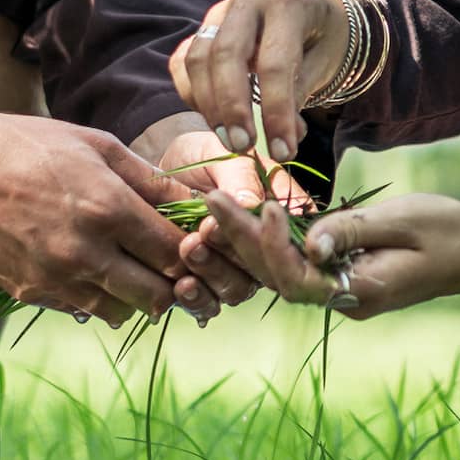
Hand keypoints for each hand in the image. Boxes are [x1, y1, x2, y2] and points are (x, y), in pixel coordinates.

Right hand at [0, 108, 198, 325]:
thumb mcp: (96, 144)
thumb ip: (148, 179)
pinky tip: (88, 269)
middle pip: (157, 295)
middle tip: (166, 265)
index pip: (175, 254)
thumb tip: (193, 202)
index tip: (190, 244)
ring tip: (126, 268)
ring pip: (121, 311)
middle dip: (170, 283)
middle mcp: (86, 251)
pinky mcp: (31, 292)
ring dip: (132, 295)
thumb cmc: (28, 145)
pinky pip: (82, 310)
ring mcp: (56, 278)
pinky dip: (94, 297)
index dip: (192, 253)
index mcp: (108, 208)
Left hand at [136, 114, 311, 310]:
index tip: (264, 212)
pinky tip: (184, 285)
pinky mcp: (207, 285)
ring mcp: (237, 271)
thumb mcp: (224, 155)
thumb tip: (252, 203)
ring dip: (214, 270)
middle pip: (266, 266)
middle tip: (208, 227)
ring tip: (190, 246)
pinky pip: (209, 304)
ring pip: (238, 288)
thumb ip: (241, 177)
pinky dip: (197, 299)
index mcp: (283, 213)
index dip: (281, 230)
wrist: (164, 167)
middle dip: (237, 248)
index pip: (295, 234)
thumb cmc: (203, 155)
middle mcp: (266, 249)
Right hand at [169, 0, 349, 166]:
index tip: (282, 152)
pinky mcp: (202, 28)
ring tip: (230, 141)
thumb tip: (281, 141)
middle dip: (232, 108)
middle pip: (225, 55)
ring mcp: (219, 12)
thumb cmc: (321, 39)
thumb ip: (299, 95)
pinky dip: (193, 94)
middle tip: (243, 147)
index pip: (273, 63)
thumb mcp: (324, 63)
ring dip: (209, 106)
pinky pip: (183, 62)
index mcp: (286, 4)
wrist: (310, 8)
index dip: (276, 112)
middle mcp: (248, 0)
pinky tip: (214, 120)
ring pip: (198, 59)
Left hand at [202, 191, 459, 320]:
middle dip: (242, 239)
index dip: (273, 246)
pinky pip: (294, 265)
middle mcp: (343, 299)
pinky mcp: (337, 275)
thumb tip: (309, 241)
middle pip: (278, 277)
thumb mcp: (402, 221)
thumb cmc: (446, 231)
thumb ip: (352, 230)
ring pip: (280, 273)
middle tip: (211, 199)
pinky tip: (243, 214)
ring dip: (247, 240)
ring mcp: (339, 291)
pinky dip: (267, 241)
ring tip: (215, 204)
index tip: (263, 207)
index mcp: (360, 292)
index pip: (299, 280)